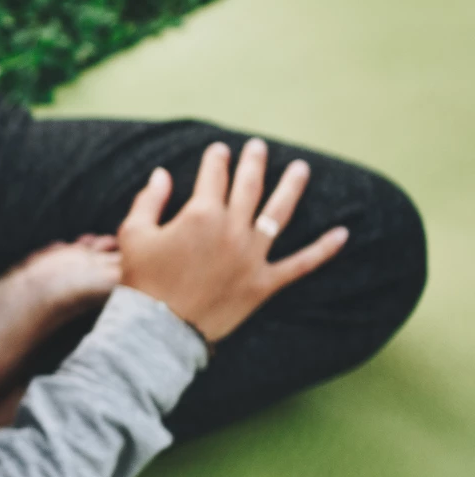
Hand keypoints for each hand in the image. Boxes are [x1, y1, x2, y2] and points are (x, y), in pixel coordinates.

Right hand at [119, 138, 347, 342]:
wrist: (158, 328)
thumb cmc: (141, 281)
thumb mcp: (134, 234)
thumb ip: (149, 200)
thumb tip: (162, 174)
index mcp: (201, 214)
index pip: (213, 176)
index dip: (216, 160)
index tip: (219, 150)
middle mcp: (232, 229)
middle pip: (249, 186)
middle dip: (254, 163)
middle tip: (258, 147)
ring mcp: (252, 256)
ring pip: (279, 213)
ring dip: (292, 188)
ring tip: (302, 169)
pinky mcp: (263, 283)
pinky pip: (301, 264)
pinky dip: (323, 249)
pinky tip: (343, 234)